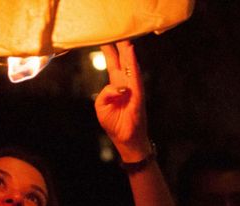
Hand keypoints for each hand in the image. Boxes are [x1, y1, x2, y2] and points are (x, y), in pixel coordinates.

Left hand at [94, 40, 150, 162]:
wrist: (126, 138)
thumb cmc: (114, 123)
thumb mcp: (101, 107)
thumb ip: (104, 94)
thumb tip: (115, 87)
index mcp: (115, 85)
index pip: (113, 64)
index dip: (110, 52)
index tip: (106, 39)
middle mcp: (125, 84)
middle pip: (122, 62)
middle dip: (120, 48)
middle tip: (117, 33)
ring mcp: (133, 89)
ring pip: (130, 68)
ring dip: (129, 55)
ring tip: (126, 41)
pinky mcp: (138, 97)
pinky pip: (136, 80)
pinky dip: (134, 69)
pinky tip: (132, 58)